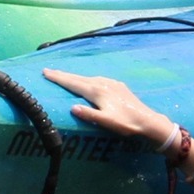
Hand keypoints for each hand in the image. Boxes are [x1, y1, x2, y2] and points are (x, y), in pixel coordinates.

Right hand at [41, 69, 174, 145]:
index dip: (59, 78)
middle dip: (63, 74)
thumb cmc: (126, 123)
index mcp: (96, 91)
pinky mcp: (117, 85)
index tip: (45, 72)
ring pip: (87, 78)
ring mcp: (110, 83)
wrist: (148, 120)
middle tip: (49, 71)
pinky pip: (96, 80)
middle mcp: (101, 83)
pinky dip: (86, 79)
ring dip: (74, 77)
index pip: (73, 83)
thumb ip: (89, 114)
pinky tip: (88, 82)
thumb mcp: (107, 122)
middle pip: (78, 78)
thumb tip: (72, 107)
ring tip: (65, 76)